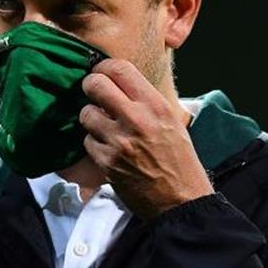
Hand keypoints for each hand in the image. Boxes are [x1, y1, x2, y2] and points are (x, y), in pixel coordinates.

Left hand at [79, 58, 213, 220]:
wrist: (181, 199)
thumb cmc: (180, 160)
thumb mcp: (172, 121)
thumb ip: (146, 101)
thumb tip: (120, 84)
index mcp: (156, 106)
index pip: (120, 69)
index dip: (104, 67)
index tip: (101, 73)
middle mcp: (136, 119)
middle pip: (95, 85)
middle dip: (90, 86)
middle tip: (93, 92)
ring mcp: (119, 142)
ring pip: (86, 114)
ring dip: (91, 119)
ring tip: (104, 126)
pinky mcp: (107, 163)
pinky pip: (88, 141)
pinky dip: (95, 144)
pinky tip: (108, 149)